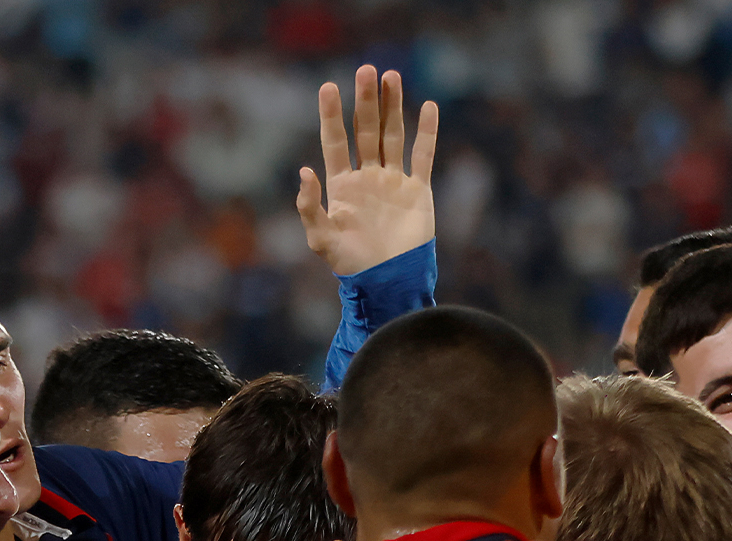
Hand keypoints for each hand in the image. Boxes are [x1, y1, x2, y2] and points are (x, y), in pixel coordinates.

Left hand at [297, 66, 438, 276]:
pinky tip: (427, 107)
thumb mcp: (322, 239)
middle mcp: (367, 178)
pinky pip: (423, 155)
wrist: (387, 282)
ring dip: (393, 106)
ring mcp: (393, 181)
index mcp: (342, 186)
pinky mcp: (418, 190)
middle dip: (366, 101)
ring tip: (390, 76)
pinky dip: (426, 132)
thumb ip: (310, 207)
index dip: (332, 115)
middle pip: (366, 131)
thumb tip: (304, 171)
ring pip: (393, 135)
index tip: (328, 87)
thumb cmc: (351, 264)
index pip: (335, 142)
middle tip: (366, 69)